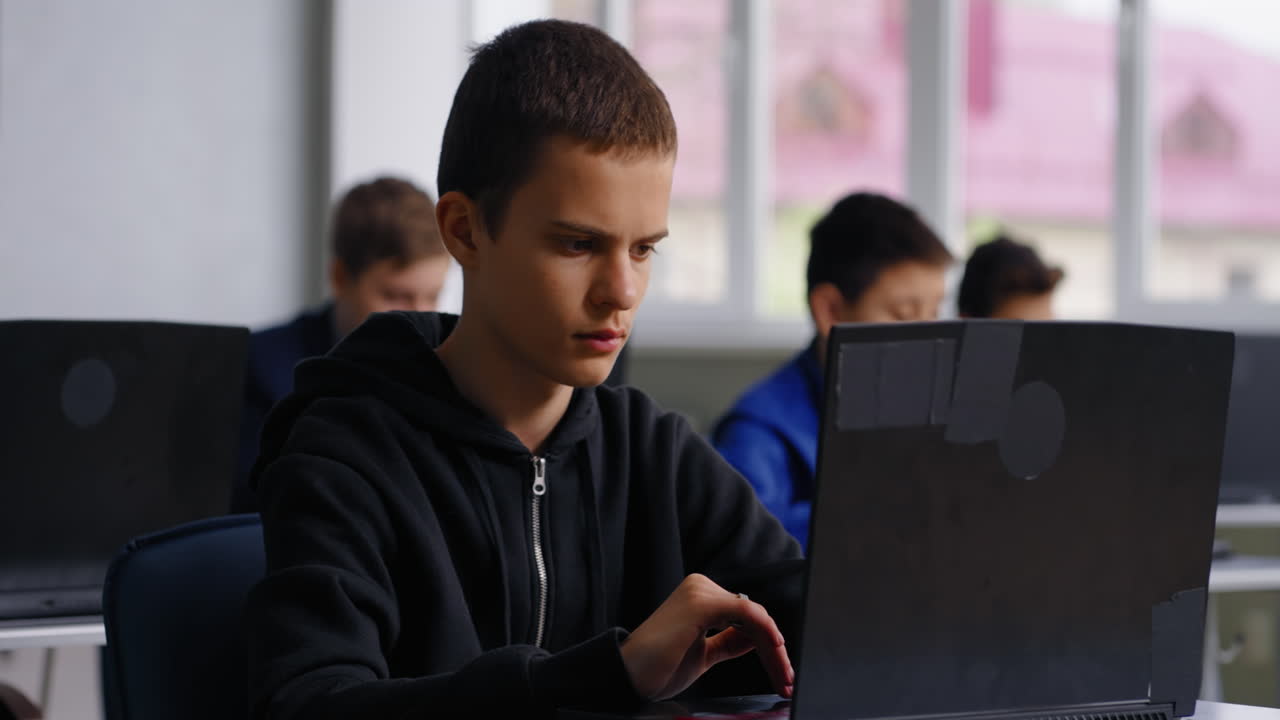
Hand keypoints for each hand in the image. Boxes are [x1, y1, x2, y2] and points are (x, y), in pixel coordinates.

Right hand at [619, 573, 793, 700]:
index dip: (769, 645)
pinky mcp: (701, 603)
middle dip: (775, 651)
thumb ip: (730, 642)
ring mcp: (700, 592)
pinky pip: (746, 612)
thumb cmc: (658, 668)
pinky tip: (774, 649)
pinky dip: (765, 631)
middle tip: (786, 680)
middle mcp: (701, 588)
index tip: (782, 672)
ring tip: (781, 676)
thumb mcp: (704, 654)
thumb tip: (759, 638)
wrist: (629, 677)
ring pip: (755, 616)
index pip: (747, 616)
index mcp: (701, 596)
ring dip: (774, 649)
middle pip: (754, 617)